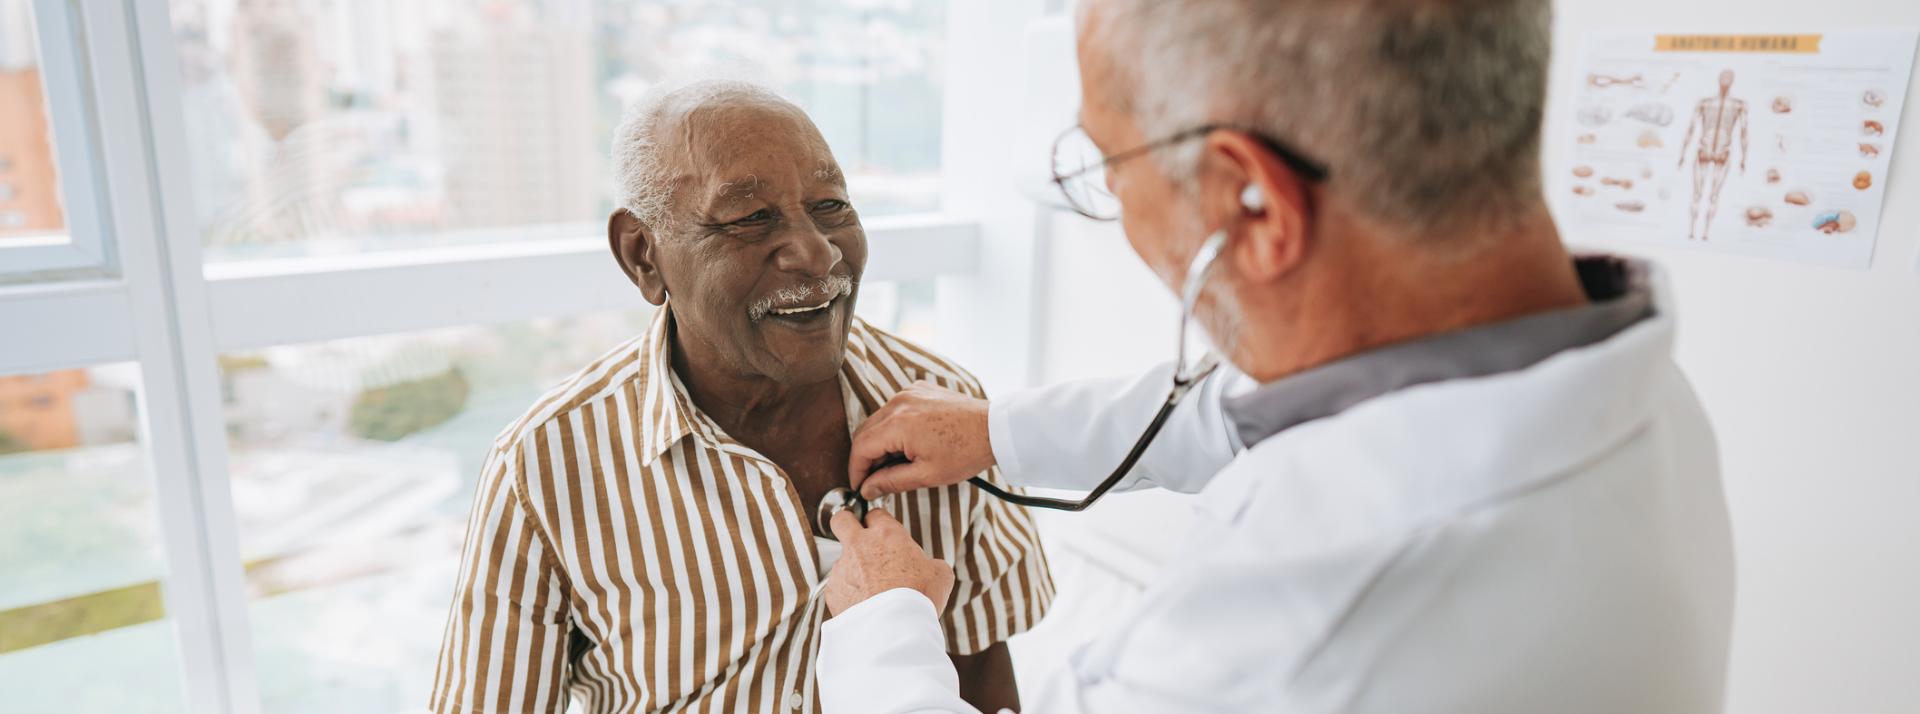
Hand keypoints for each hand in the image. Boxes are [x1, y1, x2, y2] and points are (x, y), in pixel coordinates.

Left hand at [824, 508, 954, 616]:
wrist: (892, 629)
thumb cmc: (917, 599)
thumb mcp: (940, 575)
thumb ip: (931, 563)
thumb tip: (930, 567)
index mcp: (887, 535)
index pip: (875, 513)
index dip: (878, 522)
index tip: (882, 531)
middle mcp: (860, 546)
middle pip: (842, 519)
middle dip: (846, 523)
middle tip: (855, 535)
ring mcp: (842, 567)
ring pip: (841, 559)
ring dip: (852, 568)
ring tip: (870, 589)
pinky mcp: (832, 590)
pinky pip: (838, 586)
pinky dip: (848, 593)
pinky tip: (863, 605)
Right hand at [848, 381, 993, 499]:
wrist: (995, 429)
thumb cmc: (966, 451)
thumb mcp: (927, 475)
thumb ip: (891, 481)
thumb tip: (867, 489)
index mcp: (898, 423)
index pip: (861, 447)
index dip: (856, 470)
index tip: (860, 487)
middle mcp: (899, 402)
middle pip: (865, 432)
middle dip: (866, 458)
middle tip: (875, 480)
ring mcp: (909, 393)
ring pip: (878, 420)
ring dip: (880, 442)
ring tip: (895, 464)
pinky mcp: (919, 390)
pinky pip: (895, 409)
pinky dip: (894, 427)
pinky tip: (908, 444)